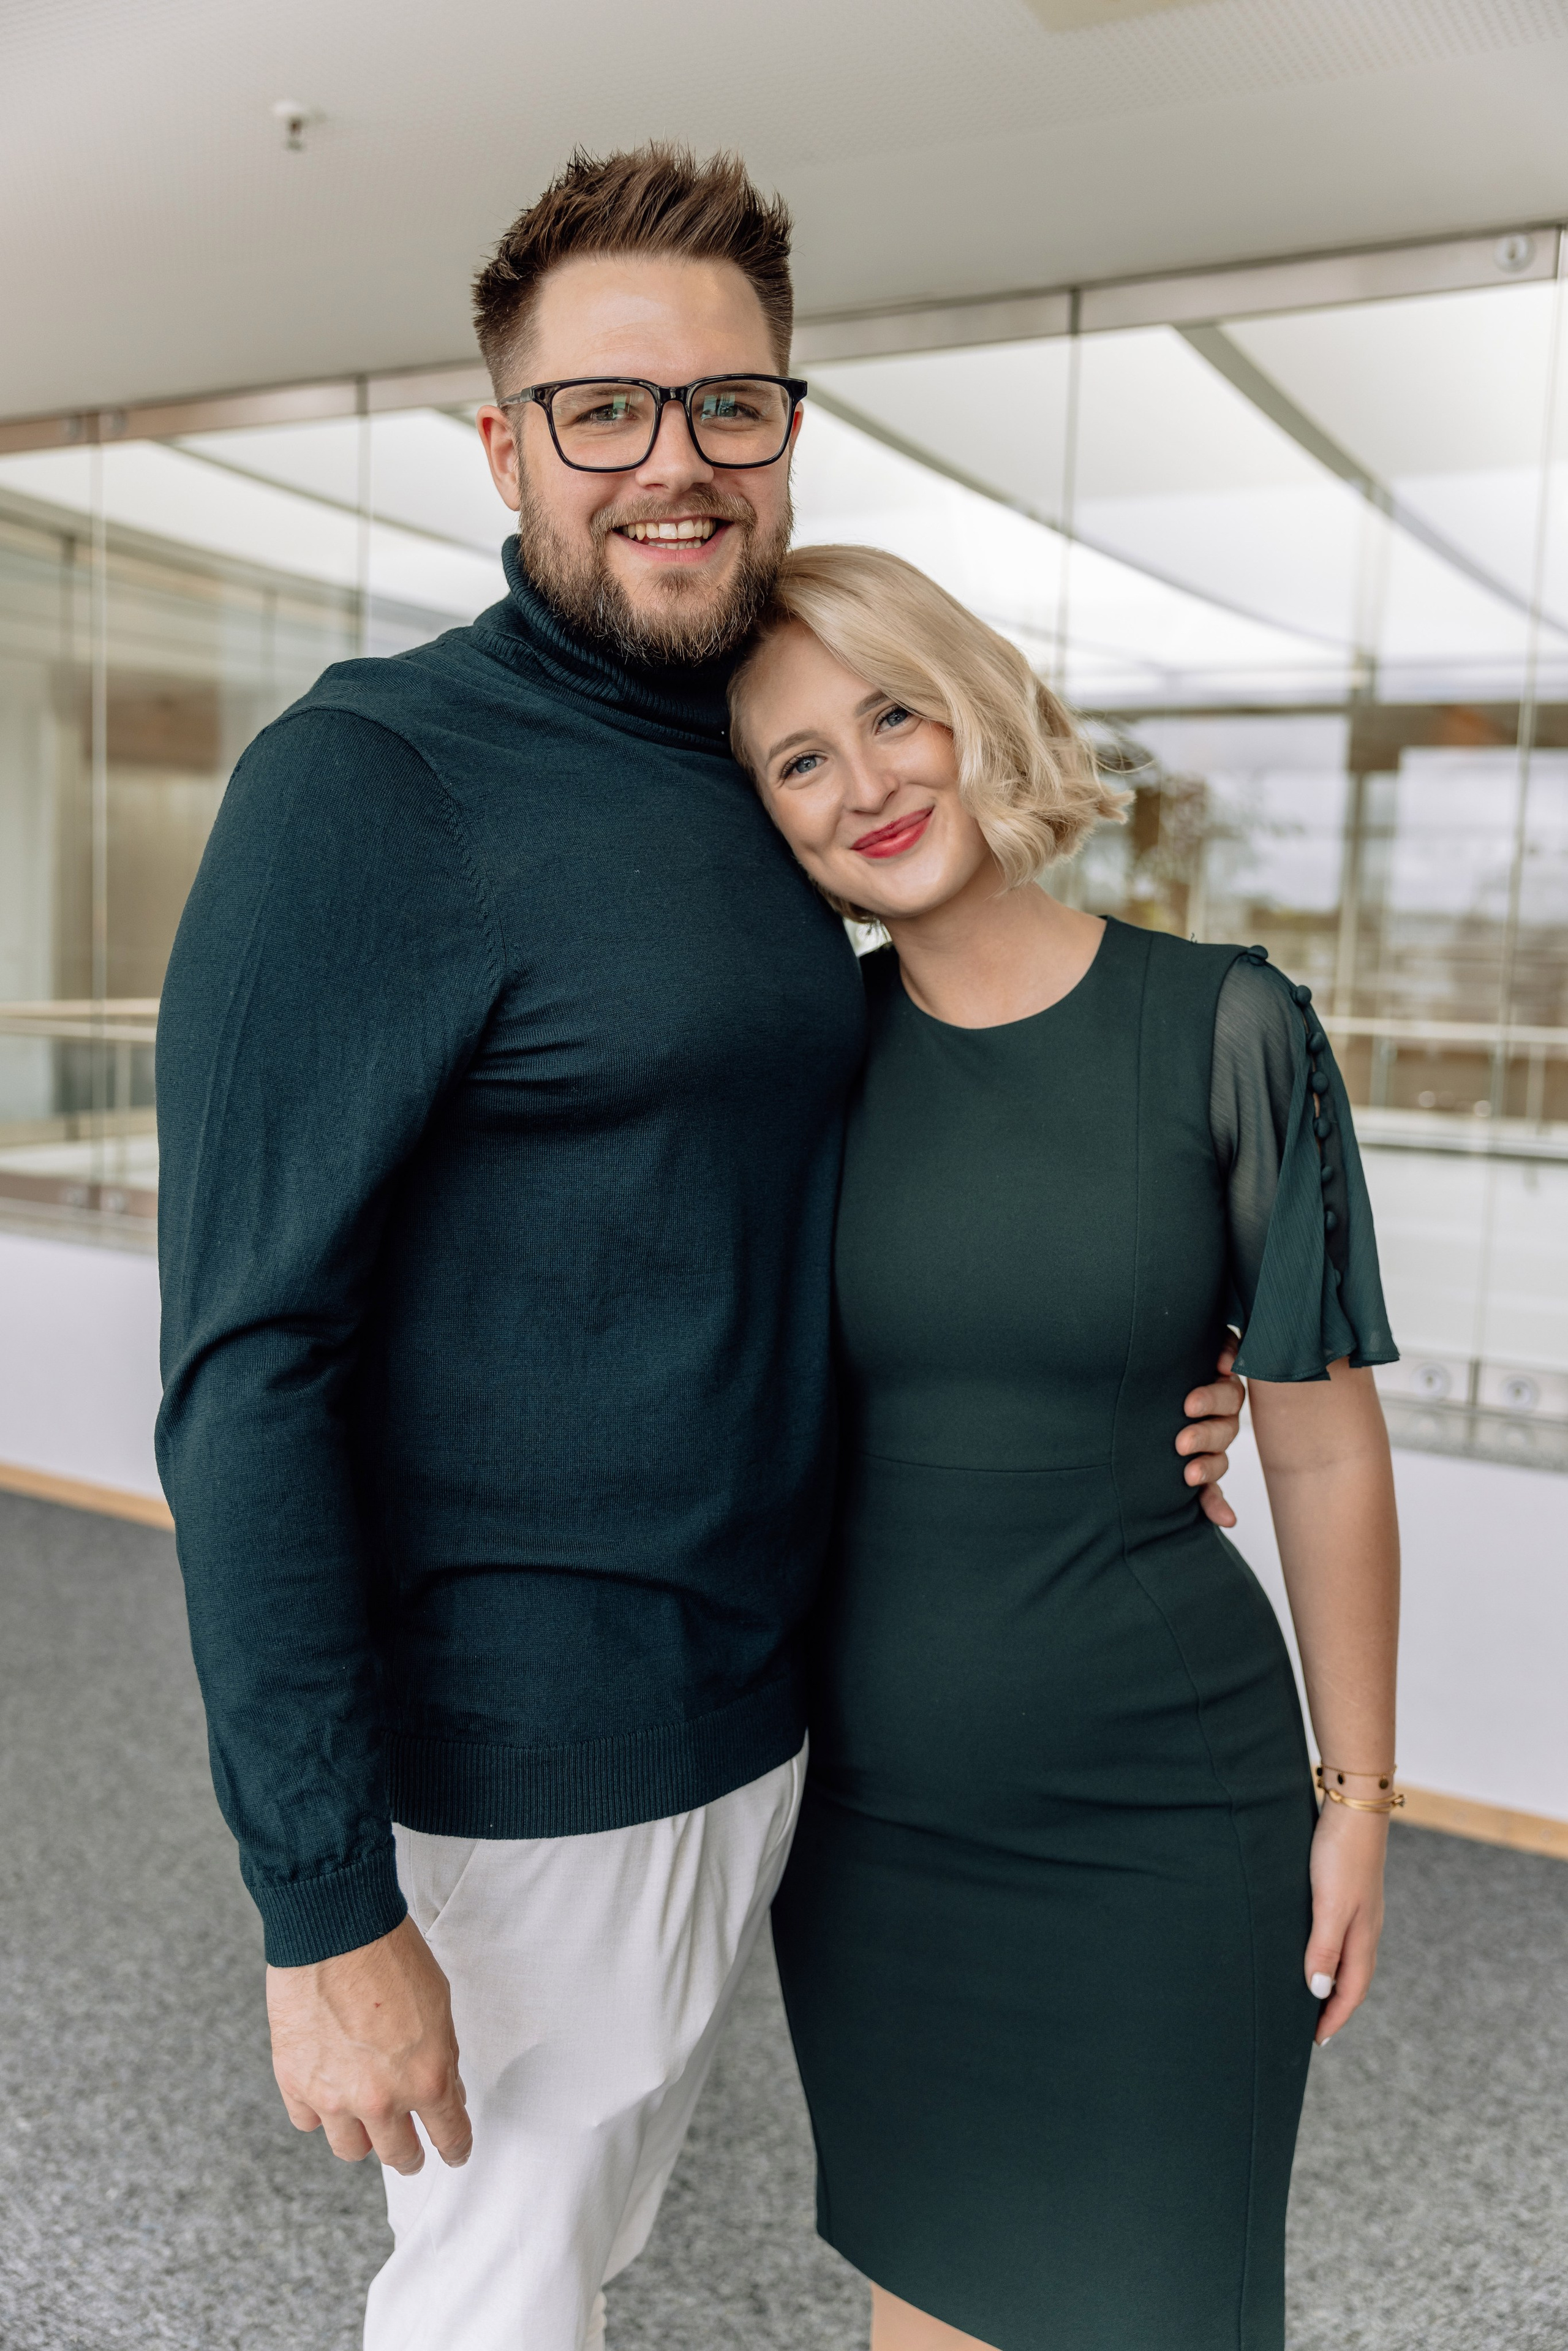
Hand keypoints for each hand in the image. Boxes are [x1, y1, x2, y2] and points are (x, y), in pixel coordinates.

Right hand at [266, 1915, 471, 2173]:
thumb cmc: (391, 1955)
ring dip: (362, 2139)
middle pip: (398, 2155)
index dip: (455, 2149)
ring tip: (366, 2124)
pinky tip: (327, 2091)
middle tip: (410, 2150)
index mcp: (426, 2078)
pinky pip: (308, 2121)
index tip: (454, 2154)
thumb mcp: (439, 2005)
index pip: (449, 2137)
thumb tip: (445, 2090)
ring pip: (351, 2150)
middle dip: (409, 2154)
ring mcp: (333, 2097)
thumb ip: (441, 2056)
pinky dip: (318, 2111)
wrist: (335, 1928)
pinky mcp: (294, 2083)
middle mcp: (380, 2099)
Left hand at [1178, 1335, 1245, 1528]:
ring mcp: (1210, 1448)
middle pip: (1224, 1430)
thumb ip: (1216, 1344)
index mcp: (1219, 1390)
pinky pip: (1213, 1491)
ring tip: (1187, 1474)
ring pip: (1219, 1459)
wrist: (1143, 1381)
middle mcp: (1219, 1420)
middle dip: (1204, 1435)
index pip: (1226, 1395)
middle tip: (1181, 1442)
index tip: (1188, 1405)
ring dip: (1208, 1468)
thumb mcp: (1193, 1344)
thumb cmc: (1172, 1360)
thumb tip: (1226, 1360)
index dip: (1211, 1400)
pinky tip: (1226, 1519)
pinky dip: (1217, 1505)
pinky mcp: (1200, 1471)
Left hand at [1304, 1799, 1387, 2044]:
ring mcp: (1360, 1912)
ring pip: (1349, 1960)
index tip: (1315, 2042)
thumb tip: (1319, 1992)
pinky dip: (1332, 1956)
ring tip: (1314, 1998)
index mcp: (1363, 1939)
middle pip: (1353, 1981)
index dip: (1333, 2019)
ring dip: (1334, 1983)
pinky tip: (1318, 1950)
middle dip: (1335, 2008)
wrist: (1355, 1808)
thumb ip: (1325, 1947)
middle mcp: (1365, 1930)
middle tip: (1313, 2029)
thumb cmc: (1340, 1855)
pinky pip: (1343, 1939)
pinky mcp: (1350, 1894)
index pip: (1350, 1993)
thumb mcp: (1329, 1905)